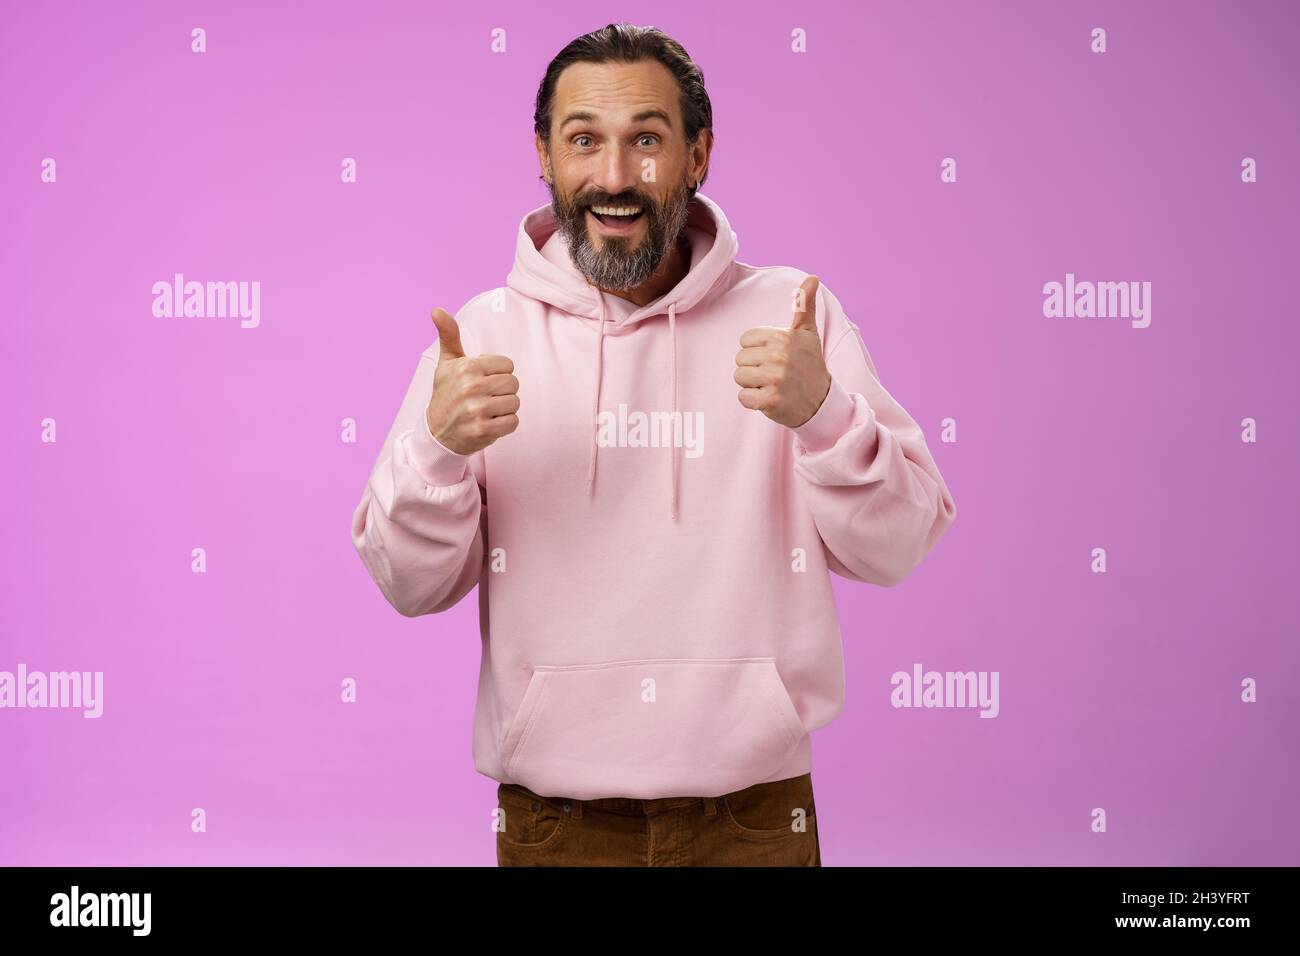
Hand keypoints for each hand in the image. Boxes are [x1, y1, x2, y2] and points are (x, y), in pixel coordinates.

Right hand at [425, 308, 519, 454]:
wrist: (437, 432)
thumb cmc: (446, 393)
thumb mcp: (447, 363)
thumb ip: (448, 335)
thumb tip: (436, 310)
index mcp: (466, 366)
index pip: (507, 365)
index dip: (498, 373)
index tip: (483, 380)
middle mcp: (471, 386)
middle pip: (513, 383)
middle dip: (503, 391)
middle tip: (485, 397)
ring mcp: (477, 409)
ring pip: (515, 402)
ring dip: (505, 408)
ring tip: (487, 410)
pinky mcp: (483, 430)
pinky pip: (513, 422)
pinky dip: (506, 424)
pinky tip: (490, 422)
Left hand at [734, 275, 831, 427]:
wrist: (821, 401)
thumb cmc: (809, 364)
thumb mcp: (808, 333)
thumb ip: (804, 305)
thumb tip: (813, 277)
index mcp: (782, 336)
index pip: (745, 341)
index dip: (756, 351)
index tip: (775, 357)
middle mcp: (779, 355)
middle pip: (740, 360)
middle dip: (754, 368)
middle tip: (775, 374)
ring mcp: (775, 378)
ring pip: (739, 378)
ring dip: (752, 385)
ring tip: (772, 385)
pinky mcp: (771, 400)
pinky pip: (743, 398)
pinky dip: (753, 402)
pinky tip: (769, 399)